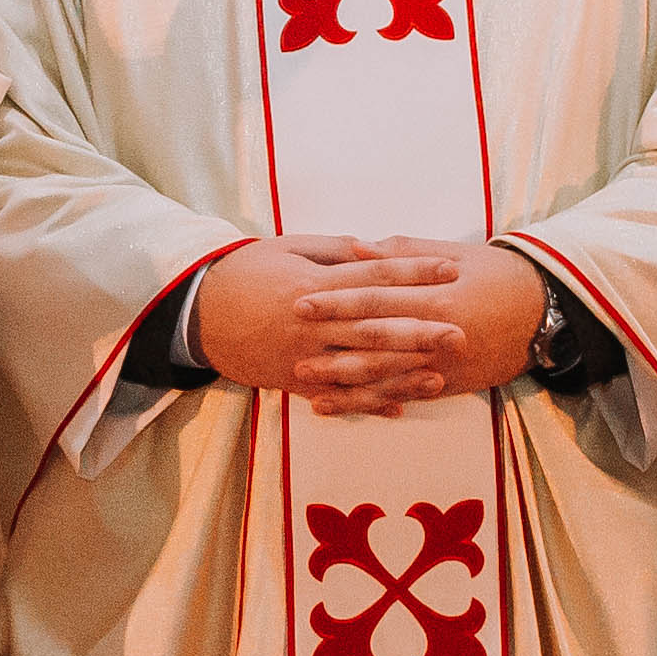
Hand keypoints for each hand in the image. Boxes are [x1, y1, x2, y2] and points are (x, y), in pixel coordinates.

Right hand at [198, 233, 532, 411]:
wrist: (197, 314)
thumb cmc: (244, 272)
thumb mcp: (286, 248)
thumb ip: (332, 250)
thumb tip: (373, 248)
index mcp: (313, 286)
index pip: (373, 278)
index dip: (413, 272)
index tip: (449, 269)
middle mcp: (312, 325)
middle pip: (374, 328)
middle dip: (420, 331)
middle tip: (459, 331)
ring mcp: (303, 357)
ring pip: (360, 369)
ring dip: (402, 374)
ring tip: (440, 375)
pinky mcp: (294, 382)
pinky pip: (338, 396)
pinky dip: (369, 403)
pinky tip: (401, 407)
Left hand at [288, 241, 546, 416]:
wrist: (547, 312)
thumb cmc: (499, 274)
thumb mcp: (455, 254)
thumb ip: (403, 253)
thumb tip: (354, 247)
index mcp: (437, 296)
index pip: (377, 298)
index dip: (336, 301)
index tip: (301, 301)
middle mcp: (438, 335)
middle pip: (375, 341)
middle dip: (331, 345)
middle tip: (292, 348)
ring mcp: (444, 365)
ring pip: (385, 377)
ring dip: (344, 382)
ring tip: (306, 384)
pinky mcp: (450, 385)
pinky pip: (404, 395)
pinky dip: (371, 402)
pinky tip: (341, 405)